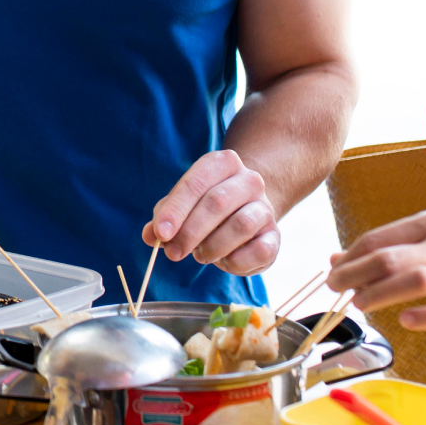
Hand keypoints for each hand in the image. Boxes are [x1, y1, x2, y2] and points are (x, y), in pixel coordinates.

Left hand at [142, 149, 278, 274]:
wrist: (246, 212)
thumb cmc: (206, 207)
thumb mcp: (181, 206)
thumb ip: (164, 218)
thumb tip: (150, 235)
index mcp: (221, 163)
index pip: (195, 183)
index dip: (176, 210)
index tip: (161, 233)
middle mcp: (249, 180)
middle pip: (217, 202)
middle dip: (190, 232)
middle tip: (173, 253)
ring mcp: (266, 207)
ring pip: (240, 225)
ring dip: (213, 247)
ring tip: (200, 256)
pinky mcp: (275, 235)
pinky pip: (259, 250)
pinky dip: (236, 261)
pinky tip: (224, 261)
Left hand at [326, 207, 425, 332]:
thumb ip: (391, 245)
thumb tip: (339, 258)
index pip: (379, 238)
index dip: (350, 257)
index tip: (334, 270)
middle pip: (390, 259)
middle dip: (353, 275)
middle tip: (335, 288)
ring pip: (414, 281)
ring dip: (378, 294)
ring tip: (358, 304)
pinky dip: (422, 316)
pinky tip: (403, 319)